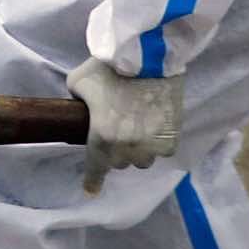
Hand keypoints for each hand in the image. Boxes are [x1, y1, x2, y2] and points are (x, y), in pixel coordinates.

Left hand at [65, 59, 183, 191]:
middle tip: (116, 132)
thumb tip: (81, 107)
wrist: (149, 58)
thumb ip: (76, 101)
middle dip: (115, 152)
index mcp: (101, 138)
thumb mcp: (78, 83)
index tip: (91, 190)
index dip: (93, 181)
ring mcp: (151, 145)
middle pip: (120, 163)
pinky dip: (157, 143)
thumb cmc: (108, 68)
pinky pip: (162, 150)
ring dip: (137, 150)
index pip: (96, 170)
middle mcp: (127, 148)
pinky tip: (154, 127)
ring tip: (137, 129)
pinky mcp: (172, 139)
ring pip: (142, 160)